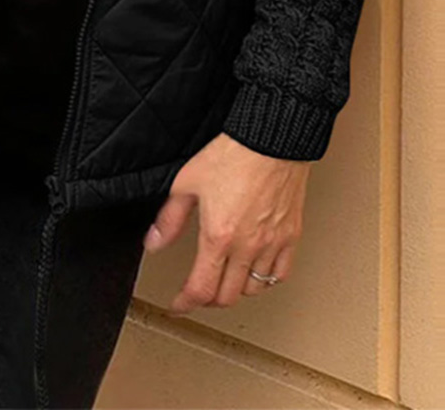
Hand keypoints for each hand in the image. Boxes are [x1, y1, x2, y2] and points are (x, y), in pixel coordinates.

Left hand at [143, 132, 309, 311]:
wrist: (270, 139)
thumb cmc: (232, 155)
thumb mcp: (187, 183)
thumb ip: (169, 219)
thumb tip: (154, 242)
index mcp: (218, 237)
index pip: (200, 289)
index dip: (185, 304)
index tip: (178, 305)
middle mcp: (247, 247)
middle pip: (227, 296)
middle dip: (207, 299)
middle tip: (198, 292)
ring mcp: (271, 244)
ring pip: (253, 289)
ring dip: (235, 290)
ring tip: (224, 279)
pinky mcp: (290, 236)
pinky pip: (280, 274)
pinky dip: (265, 280)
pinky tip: (255, 271)